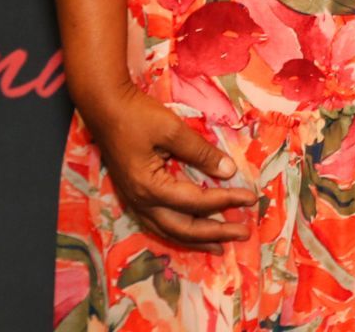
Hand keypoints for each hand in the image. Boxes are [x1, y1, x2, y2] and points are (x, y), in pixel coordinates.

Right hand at [82, 81, 256, 252]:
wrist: (104, 107)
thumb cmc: (136, 115)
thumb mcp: (172, 129)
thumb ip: (201, 152)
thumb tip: (229, 171)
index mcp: (150, 187)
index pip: (196, 201)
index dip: (226, 201)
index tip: (250, 199)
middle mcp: (141, 201)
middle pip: (182, 228)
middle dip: (215, 234)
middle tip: (242, 234)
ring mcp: (135, 201)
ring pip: (168, 231)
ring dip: (196, 240)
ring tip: (219, 246)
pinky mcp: (134, 195)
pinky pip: (158, 223)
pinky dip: (179, 231)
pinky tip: (191, 233)